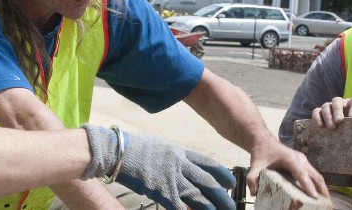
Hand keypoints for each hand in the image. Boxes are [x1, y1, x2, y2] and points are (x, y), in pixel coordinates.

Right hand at [82, 124, 235, 209]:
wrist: (120, 151)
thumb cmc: (136, 148)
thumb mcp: (161, 147)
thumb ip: (174, 158)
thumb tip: (183, 166)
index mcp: (180, 153)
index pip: (208, 163)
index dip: (221, 174)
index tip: (231, 182)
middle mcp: (180, 165)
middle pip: (207, 182)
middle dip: (221, 196)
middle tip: (231, 205)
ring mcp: (171, 179)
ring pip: (197, 196)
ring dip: (210, 207)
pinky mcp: (161, 192)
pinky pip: (179, 206)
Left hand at [245, 137, 329, 199]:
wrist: (263, 140)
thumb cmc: (261, 152)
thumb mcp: (254, 165)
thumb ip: (252, 178)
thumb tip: (254, 192)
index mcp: (289, 158)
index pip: (301, 173)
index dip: (308, 185)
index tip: (314, 197)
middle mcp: (299, 158)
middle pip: (314, 175)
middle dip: (321, 189)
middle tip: (326, 203)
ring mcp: (303, 160)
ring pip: (316, 175)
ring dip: (322, 187)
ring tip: (325, 202)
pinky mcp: (303, 163)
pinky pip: (313, 174)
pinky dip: (317, 184)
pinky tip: (318, 194)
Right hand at [311, 97, 351, 128]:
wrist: (340, 133)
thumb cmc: (351, 129)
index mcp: (351, 104)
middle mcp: (339, 103)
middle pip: (337, 101)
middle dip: (337, 111)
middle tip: (338, 121)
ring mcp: (328, 106)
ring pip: (326, 106)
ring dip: (328, 116)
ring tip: (331, 127)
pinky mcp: (319, 112)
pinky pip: (316, 112)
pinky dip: (317, 118)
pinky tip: (320, 126)